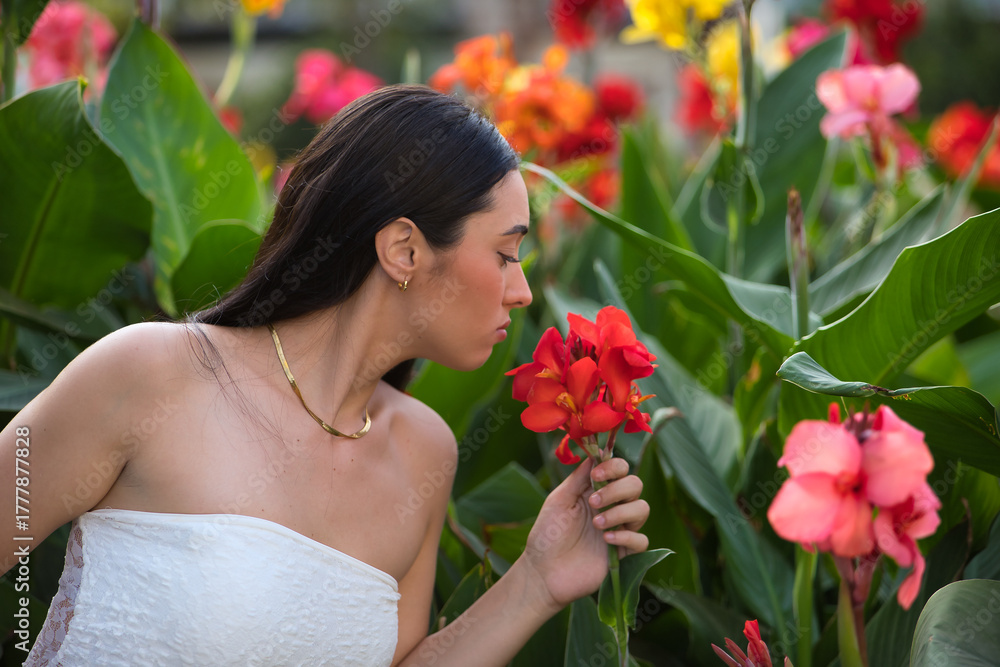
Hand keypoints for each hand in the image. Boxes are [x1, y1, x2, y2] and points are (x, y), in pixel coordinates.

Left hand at [521, 457, 648, 609]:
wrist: (543, 572)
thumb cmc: (547, 535)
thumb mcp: (559, 500)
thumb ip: (578, 478)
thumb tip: (595, 454)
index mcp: (596, 490)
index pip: (620, 469)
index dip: (613, 467)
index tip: (596, 475)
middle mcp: (612, 506)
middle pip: (635, 484)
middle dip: (617, 489)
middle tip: (593, 502)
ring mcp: (619, 529)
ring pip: (642, 509)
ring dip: (621, 512)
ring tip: (596, 523)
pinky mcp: (623, 553)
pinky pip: (641, 540)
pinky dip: (627, 535)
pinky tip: (607, 539)